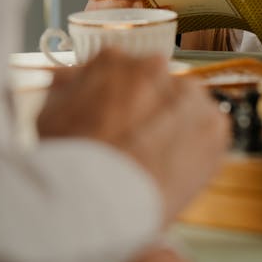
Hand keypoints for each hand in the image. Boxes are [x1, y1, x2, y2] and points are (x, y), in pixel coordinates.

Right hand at [37, 48, 227, 223]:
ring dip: (174, 128)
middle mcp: (154, 66)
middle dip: (146, 112)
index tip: (114, 125)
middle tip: (133, 147)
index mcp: (113, 59)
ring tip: (153, 163)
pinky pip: (211, 131)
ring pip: (184, 107)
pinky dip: (198, 148)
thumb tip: (73, 77)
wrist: (95, 202)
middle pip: (154, 87)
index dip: (116, 103)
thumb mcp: (48, 116)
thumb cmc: (65, 163)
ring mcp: (187, 93)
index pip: (120, 73)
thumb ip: (67, 89)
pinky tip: (174, 170)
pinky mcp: (213, 125)